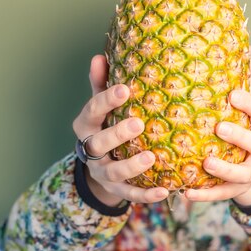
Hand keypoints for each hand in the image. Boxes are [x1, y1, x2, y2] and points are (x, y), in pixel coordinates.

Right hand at [72, 55, 168, 206]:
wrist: (97, 165)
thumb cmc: (104, 125)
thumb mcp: (100, 106)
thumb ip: (100, 84)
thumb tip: (98, 56)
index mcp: (86, 125)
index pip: (92, 111)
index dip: (107, 100)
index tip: (125, 89)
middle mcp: (90, 149)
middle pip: (99, 143)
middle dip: (117, 134)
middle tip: (139, 123)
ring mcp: (102, 172)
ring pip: (114, 172)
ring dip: (132, 166)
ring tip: (151, 157)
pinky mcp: (116, 190)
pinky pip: (131, 194)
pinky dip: (146, 195)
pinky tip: (164, 190)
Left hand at [185, 46, 250, 206]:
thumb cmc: (245, 125)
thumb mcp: (248, 104)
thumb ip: (247, 79)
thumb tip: (248, 45)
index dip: (250, 104)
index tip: (233, 94)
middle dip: (240, 136)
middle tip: (219, 127)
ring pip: (242, 173)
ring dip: (225, 169)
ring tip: (206, 162)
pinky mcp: (236, 190)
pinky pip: (222, 194)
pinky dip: (205, 195)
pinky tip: (186, 193)